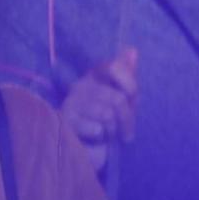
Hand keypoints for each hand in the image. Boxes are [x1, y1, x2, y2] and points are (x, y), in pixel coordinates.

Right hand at [60, 48, 138, 171]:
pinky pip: (96, 129)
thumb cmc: (111, 122)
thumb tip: (132, 49)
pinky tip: (96, 138)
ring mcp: (71, 103)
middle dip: (127, 118)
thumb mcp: (125, 99)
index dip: (129, 83)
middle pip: (117, 98)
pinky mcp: (65, 122)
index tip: (133, 97)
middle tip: (125, 129)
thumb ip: (128, 75)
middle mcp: (80, 86)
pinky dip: (102, 138)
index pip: (113, 67)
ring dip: (114, 130)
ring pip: (108, 115)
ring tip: (109, 134)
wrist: (91, 149)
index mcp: (95, 76)